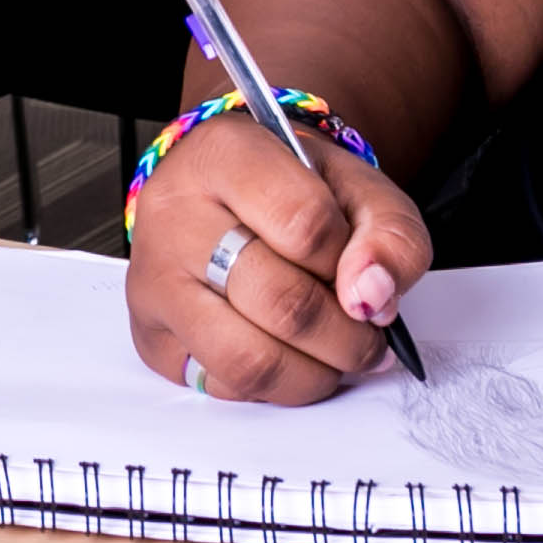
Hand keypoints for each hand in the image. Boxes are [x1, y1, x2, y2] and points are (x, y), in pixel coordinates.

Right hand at [124, 104, 428, 403]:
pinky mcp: (151, 337)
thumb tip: (372, 299)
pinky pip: (225, 387)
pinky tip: (286, 355)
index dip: (353, 261)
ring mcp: (153, 280)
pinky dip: (274, 388)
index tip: (360, 269)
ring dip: (315, 374)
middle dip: (348, 336)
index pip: (306, 224)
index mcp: (223, 155)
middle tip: (369, 335)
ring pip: (248, 359)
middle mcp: (172, 214)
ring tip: (334, 355)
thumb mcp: (360, 190)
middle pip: (281, 302)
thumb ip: (391, 234)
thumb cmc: (296, 194)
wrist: (231, 200)